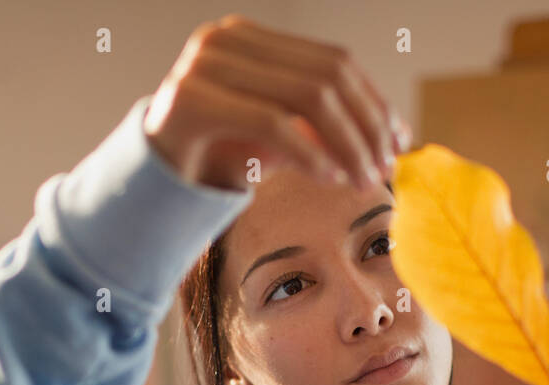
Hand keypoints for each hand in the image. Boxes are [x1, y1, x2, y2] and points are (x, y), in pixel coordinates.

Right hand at [142, 14, 411, 192]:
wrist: (149, 184)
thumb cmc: (215, 157)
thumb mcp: (277, 136)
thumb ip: (321, 124)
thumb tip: (392, 133)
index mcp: (249, 38)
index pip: (333, 61)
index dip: (374, 102)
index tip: (399, 143)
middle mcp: (225, 39)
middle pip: (327, 75)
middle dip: (366, 126)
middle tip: (383, 169)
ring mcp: (205, 64)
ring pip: (307, 97)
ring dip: (346, 143)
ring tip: (362, 180)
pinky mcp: (191, 99)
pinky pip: (272, 123)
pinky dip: (310, 153)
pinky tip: (329, 178)